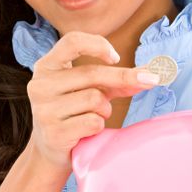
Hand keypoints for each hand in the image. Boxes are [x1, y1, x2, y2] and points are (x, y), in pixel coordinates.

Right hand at [25, 31, 158, 171]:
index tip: (116, 57)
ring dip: (105, 109)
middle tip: (151, 80)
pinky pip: (93, 122)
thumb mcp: (91, 90)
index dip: (98, 45)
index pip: (72, 42)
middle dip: (124, 78)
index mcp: (47, 66)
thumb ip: (116, 81)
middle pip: (92, 73)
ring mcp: (44, 109)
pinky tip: (86, 130)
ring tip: (95, 116)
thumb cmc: (75, 113)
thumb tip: (149, 74)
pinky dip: (98, 126)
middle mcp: (40, 84)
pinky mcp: (53, 133)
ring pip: (95, 99)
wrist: (51, 150)